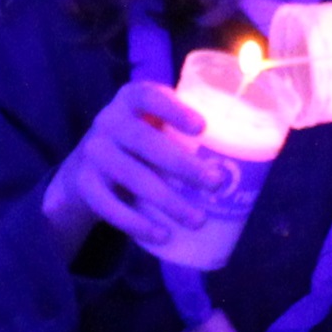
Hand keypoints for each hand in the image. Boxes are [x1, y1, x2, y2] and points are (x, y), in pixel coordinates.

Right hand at [40, 78, 218, 256]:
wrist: (85, 167)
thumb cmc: (140, 143)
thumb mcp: (154, 126)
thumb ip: (183, 132)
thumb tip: (246, 160)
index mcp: (130, 99)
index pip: (149, 96)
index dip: (175, 109)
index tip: (203, 127)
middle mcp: (108, 121)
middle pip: (145, 141)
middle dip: (183, 165)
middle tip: (216, 183)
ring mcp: (93, 153)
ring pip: (133, 177)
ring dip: (168, 201)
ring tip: (199, 220)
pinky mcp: (85, 185)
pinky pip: (110, 207)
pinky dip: (138, 223)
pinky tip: (163, 235)